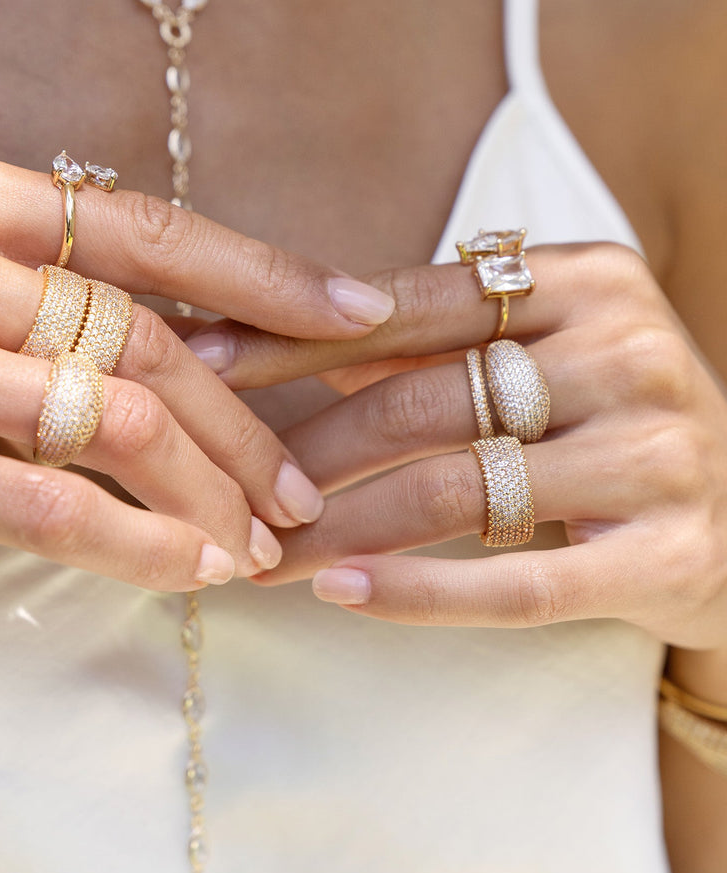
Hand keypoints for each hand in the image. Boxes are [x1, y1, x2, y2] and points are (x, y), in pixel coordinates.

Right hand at [0, 140, 394, 604]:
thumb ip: (42, 306)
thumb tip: (211, 351)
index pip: (144, 225)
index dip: (264, 273)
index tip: (356, 314)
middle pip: (147, 336)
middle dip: (248, 425)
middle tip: (301, 490)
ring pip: (120, 417)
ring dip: (209, 494)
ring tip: (252, 547)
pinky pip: (55, 502)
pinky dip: (141, 545)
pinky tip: (187, 574)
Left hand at [186, 243, 726, 647]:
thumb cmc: (609, 423)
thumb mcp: (535, 356)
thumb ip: (420, 344)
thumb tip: (263, 333)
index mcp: (587, 279)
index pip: (411, 305)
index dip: (296, 337)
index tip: (200, 363)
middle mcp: (629, 349)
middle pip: (424, 400)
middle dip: (305, 450)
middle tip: (217, 485)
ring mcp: (659, 451)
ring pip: (458, 489)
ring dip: (340, 527)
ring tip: (259, 553)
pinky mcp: (672, 551)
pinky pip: (522, 582)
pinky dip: (421, 591)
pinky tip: (339, 592)